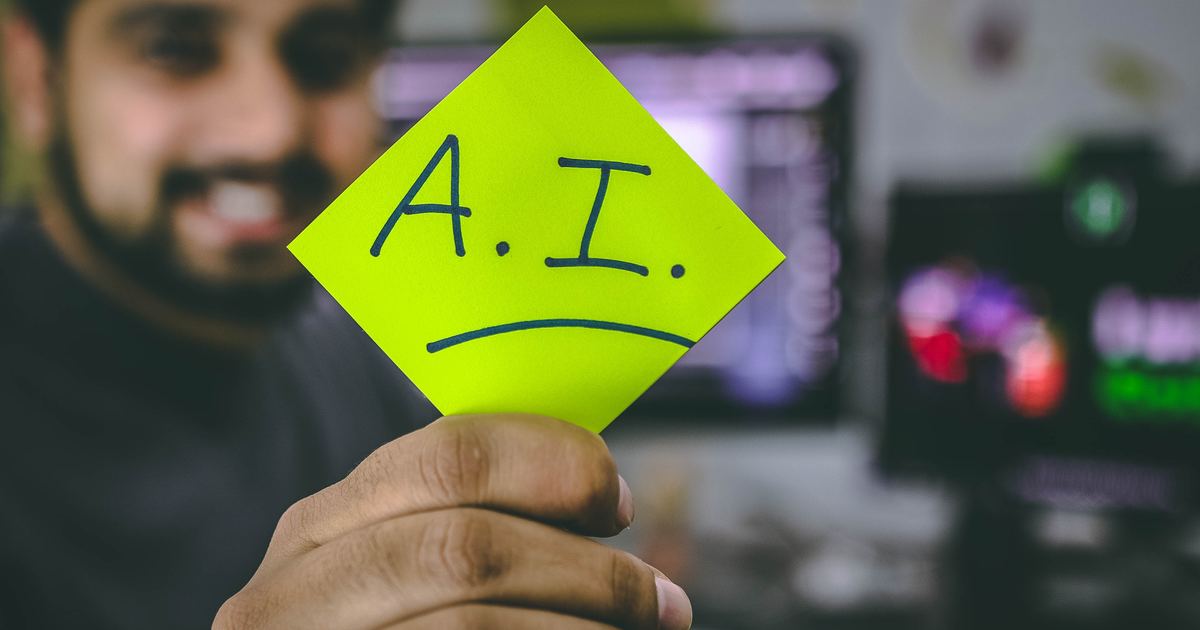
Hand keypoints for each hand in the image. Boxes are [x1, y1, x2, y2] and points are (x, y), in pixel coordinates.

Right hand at [213, 414, 691, 628]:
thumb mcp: (395, 577)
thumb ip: (461, 526)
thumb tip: (603, 493)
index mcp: (320, 529)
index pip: (447, 455)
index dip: (553, 465)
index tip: (617, 501)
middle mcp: (291, 591)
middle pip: (465, 545)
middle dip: (588, 570)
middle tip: (662, 600)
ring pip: (472, 622)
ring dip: (584, 626)